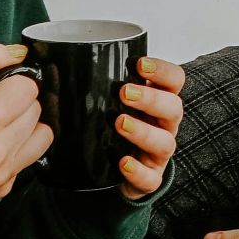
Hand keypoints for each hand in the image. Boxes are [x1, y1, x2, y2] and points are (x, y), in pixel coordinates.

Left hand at [116, 56, 186, 198]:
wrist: (121, 168)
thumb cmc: (121, 126)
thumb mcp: (117, 103)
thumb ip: (106, 84)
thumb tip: (63, 60)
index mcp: (161, 101)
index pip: (175, 80)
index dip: (162, 70)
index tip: (138, 63)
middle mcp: (165, 125)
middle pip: (174, 109)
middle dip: (151, 99)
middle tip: (124, 92)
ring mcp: (159, 153)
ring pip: (164, 142)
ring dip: (143, 131)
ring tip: (120, 123)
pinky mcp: (151, 178)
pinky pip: (151, 178)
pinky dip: (138, 171)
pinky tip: (123, 162)